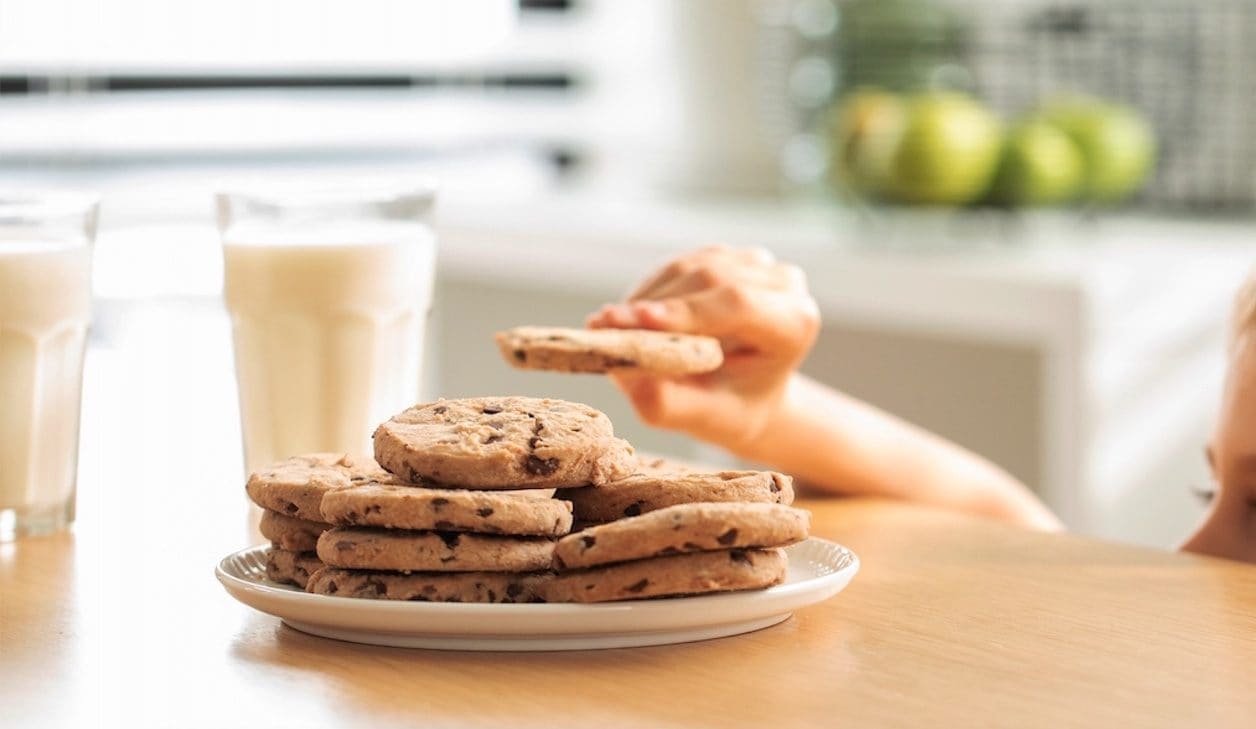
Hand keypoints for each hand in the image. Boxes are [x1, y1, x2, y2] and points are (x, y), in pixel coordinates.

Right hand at [586, 245, 819, 451]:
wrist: (747, 394)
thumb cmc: (733, 409)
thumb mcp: (705, 420)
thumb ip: (670, 404)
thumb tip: (625, 373)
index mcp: (796, 322)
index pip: (739, 305)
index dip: (684, 311)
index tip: (634, 320)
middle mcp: (784, 283)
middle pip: (711, 279)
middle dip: (654, 305)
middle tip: (603, 327)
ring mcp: (756, 263)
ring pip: (689, 267)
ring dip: (647, 298)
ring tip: (614, 329)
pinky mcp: (727, 256)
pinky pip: (678, 266)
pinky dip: (650, 291)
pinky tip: (633, 318)